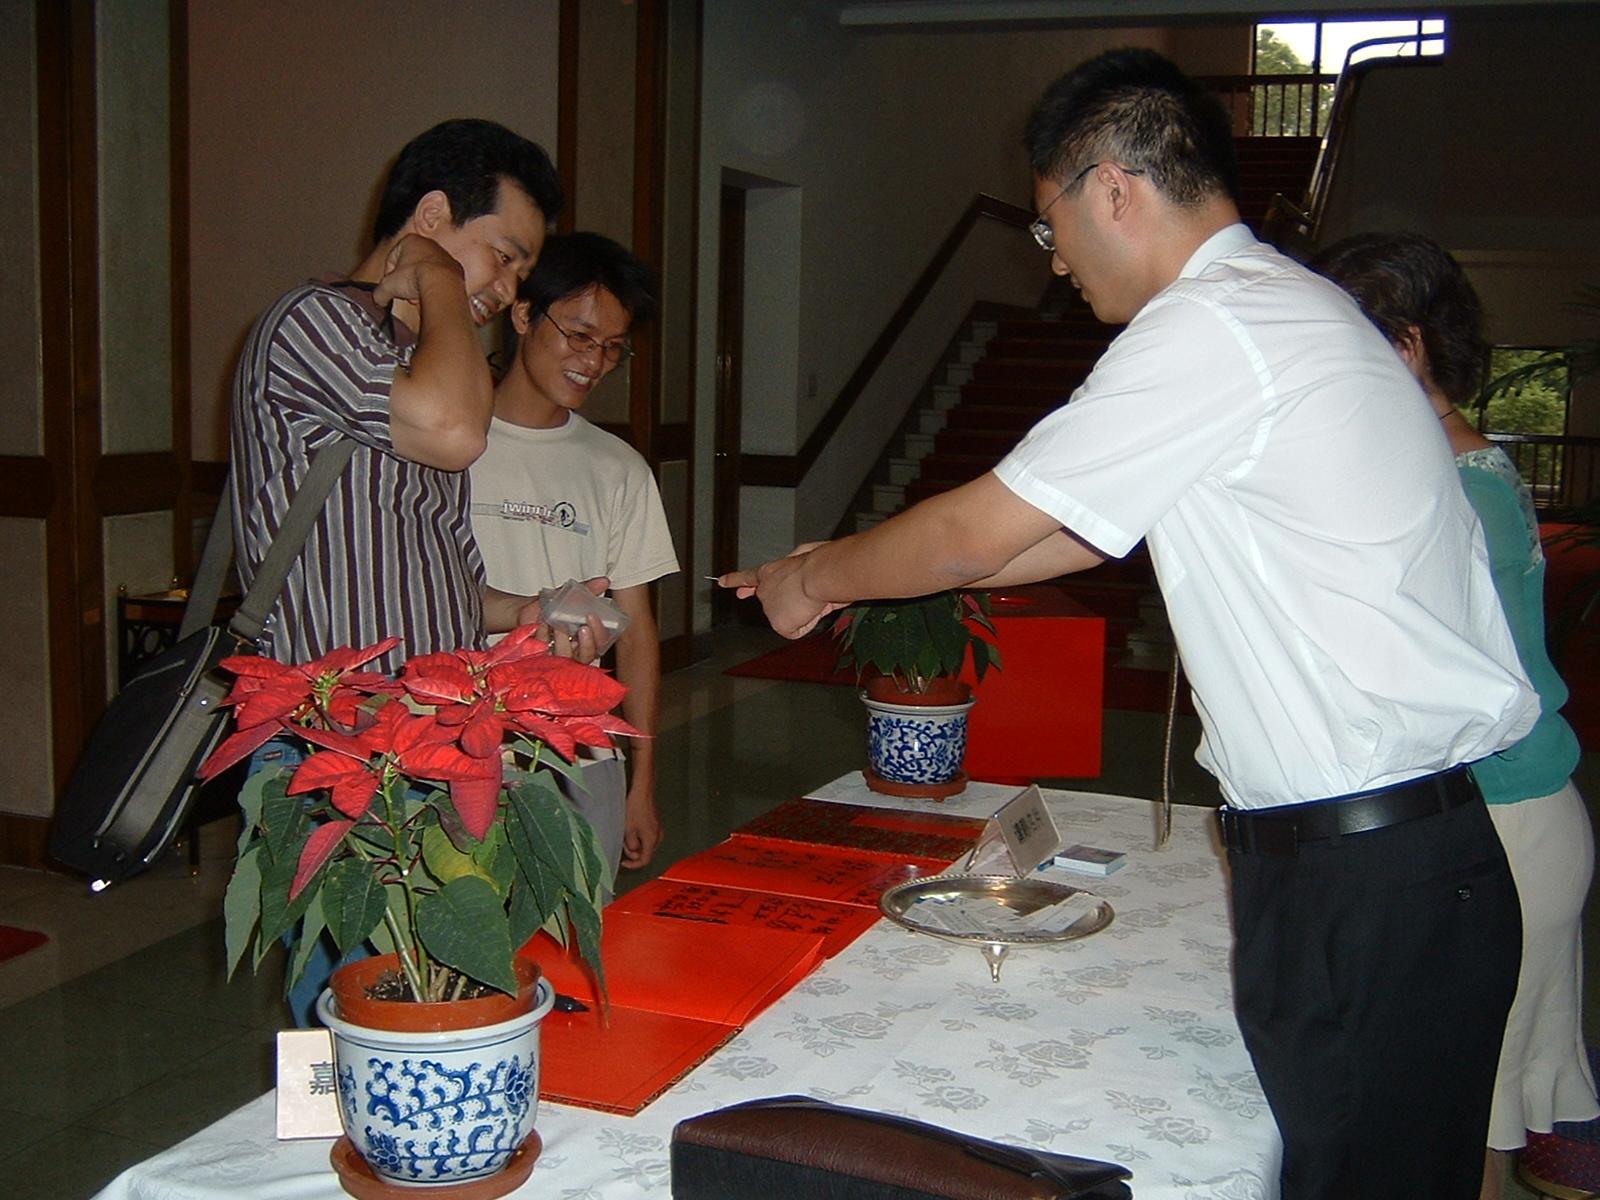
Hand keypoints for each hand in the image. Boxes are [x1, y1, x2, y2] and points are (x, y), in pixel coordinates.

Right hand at [372, 233, 464, 307]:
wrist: (442, 285)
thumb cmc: (416, 277)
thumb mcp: (389, 286)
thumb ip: (380, 291)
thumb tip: (378, 298)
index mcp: (409, 240)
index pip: (392, 257)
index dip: (389, 275)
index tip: (390, 286)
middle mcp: (429, 244)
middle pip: (411, 264)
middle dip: (406, 280)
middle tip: (404, 292)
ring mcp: (444, 256)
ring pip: (427, 272)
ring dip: (420, 284)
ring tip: (417, 295)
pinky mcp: (456, 269)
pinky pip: (441, 279)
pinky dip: (435, 287)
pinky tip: (431, 295)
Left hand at [513, 576, 611, 664]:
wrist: (526, 611)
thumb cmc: (551, 607)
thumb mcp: (570, 595)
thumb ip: (588, 589)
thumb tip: (604, 581)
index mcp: (587, 638)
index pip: (600, 643)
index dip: (600, 634)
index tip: (593, 617)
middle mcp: (574, 651)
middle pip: (588, 656)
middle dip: (588, 643)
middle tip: (583, 628)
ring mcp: (558, 657)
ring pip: (567, 658)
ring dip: (563, 641)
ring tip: (558, 626)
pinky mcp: (540, 657)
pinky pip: (544, 654)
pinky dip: (543, 636)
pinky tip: (541, 625)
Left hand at [621, 788, 662, 868]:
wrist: (643, 792)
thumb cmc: (635, 808)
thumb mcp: (628, 830)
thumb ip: (630, 845)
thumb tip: (633, 852)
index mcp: (652, 840)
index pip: (644, 860)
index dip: (633, 864)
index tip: (624, 863)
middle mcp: (658, 837)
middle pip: (645, 853)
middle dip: (633, 851)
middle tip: (623, 842)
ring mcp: (659, 830)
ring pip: (646, 845)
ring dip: (635, 843)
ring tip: (626, 832)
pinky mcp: (656, 825)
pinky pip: (648, 837)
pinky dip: (639, 837)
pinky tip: (632, 827)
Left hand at [719, 544, 838, 638]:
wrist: (818, 575)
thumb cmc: (817, 563)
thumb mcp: (802, 555)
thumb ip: (794, 564)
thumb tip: (795, 572)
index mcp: (770, 572)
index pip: (748, 577)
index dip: (734, 580)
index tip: (721, 581)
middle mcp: (764, 590)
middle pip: (773, 604)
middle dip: (785, 604)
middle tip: (802, 595)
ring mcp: (769, 608)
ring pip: (789, 617)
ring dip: (802, 610)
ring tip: (809, 597)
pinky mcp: (778, 624)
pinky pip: (796, 630)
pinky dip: (807, 622)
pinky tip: (808, 610)